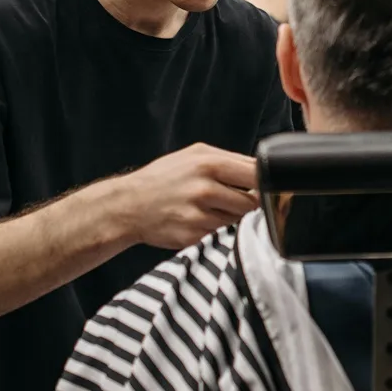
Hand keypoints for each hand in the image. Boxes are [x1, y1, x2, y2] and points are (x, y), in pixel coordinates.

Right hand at [107, 143, 259, 250]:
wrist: (128, 205)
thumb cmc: (164, 177)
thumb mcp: (194, 155)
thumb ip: (229, 160)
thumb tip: (261, 171)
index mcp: (209, 164)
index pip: (256, 175)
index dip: (263, 182)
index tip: (261, 184)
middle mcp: (205, 189)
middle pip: (252, 201)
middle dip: (246, 201)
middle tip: (228, 197)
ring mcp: (200, 215)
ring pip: (237, 219)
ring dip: (229, 215)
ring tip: (207, 206)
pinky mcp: (194, 236)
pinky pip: (219, 232)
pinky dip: (213, 227)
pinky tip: (195, 219)